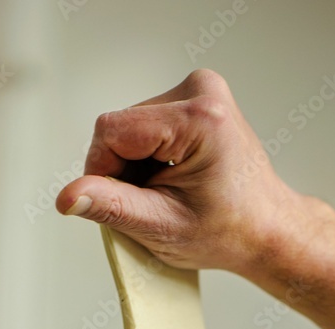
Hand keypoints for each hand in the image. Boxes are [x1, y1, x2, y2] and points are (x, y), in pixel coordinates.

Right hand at [55, 69, 298, 275]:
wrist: (266, 230)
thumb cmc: (227, 233)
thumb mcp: (162, 227)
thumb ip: (112, 207)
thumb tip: (68, 197)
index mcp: (199, 117)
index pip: (112, 131)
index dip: (102, 172)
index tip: (123, 205)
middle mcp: (201, 90)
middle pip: (120, 127)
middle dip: (124, 171)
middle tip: (154, 205)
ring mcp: (200, 90)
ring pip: (130, 128)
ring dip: (136, 166)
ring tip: (168, 194)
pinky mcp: (196, 98)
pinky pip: (146, 126)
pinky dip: (149, 158)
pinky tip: (172, 180)